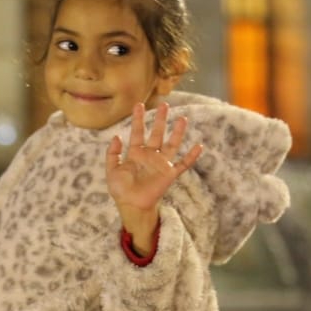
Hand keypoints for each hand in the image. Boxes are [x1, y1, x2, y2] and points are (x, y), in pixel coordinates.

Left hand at [107, 103, 203, 251]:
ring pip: (172, 144)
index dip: (138, 119)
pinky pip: (183, 163)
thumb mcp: (111, 170)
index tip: (139, 104)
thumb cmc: (120, 190)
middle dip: (161, 119)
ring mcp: (161, 163)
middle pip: (157, 133)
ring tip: (183, 119)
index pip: (138, 132)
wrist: (131, 205)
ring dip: (177, 132)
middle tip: (165, 105)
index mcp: (136, 153)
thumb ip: (112, 154)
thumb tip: (117, 136)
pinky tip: (199, 146)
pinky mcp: (169, 174)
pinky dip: (191, 156)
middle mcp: (150, 155)